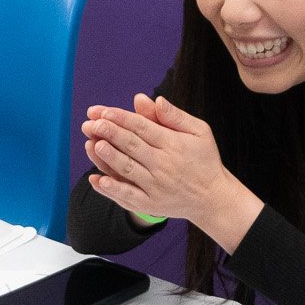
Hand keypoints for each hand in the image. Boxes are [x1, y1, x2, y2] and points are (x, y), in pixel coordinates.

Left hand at [82, 94, 264, 250]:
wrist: (213, 199)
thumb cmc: (204, 160)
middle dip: (109, 133)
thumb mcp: (199, 132)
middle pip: (132, 145)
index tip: (103, 111)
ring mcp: (156, 186)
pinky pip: (128, 196)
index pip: (142, 127)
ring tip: (93, 144)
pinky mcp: (150, 204)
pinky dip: (112, 189)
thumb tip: (155, 99)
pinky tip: (97, 180)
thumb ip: (175, 116)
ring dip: (109, 157)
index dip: (121, 118)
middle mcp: (163, 165)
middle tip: (91, 124)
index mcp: (173, 144)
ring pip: (128, 169)